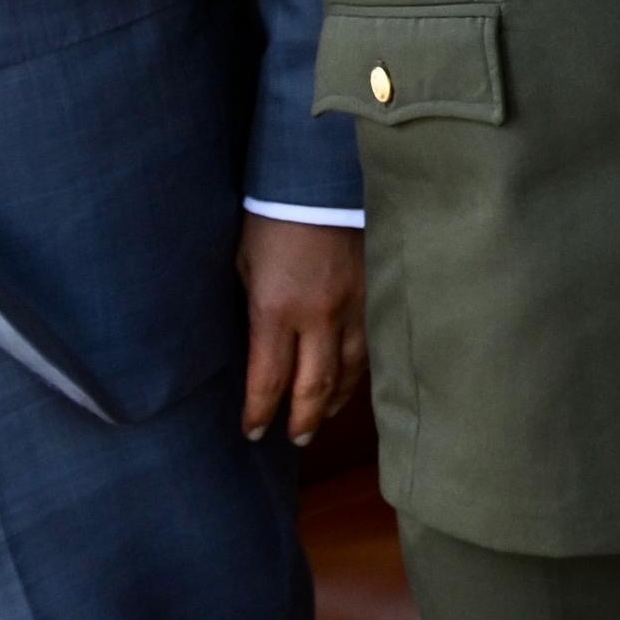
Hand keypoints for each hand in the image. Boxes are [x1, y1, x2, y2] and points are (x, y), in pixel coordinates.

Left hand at [238, 216, 366, 443]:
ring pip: (350, 369)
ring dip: (335, 399)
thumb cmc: (271, 220)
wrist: (320, 179)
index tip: (253, 433)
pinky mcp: (375, 292)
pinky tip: (353, 379)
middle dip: (302, 418)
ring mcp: (353, 305)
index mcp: (275, 311)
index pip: (269, 380)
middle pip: (314, 385)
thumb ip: (254, 309)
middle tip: (296, 440)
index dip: (260, 413)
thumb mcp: (244, 266)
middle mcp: (318, 316)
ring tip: (323, 417)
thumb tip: (257, 344)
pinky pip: (370, 342)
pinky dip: (360, 369)